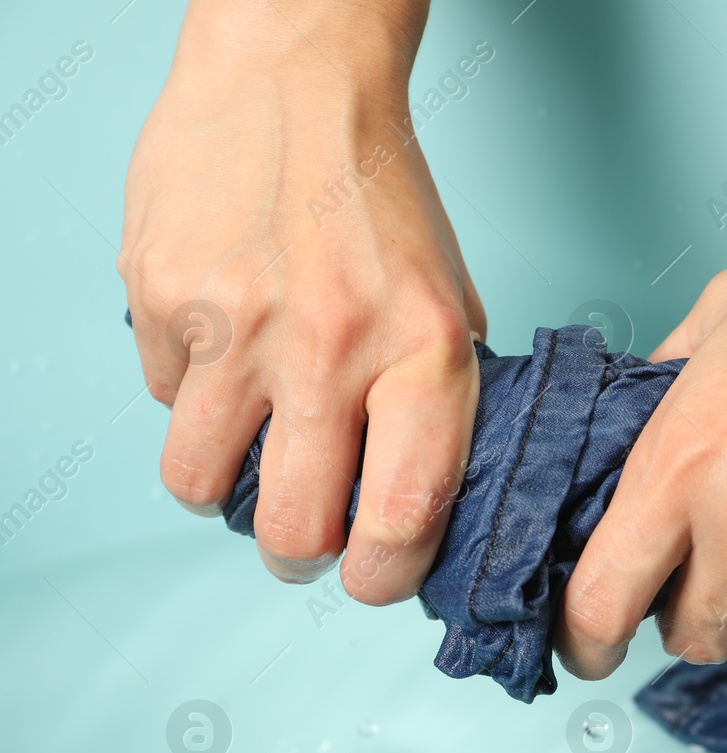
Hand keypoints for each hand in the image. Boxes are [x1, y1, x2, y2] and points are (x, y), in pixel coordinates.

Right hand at [120, 1, 483, 603]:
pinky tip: (226, 346)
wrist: (295, 83)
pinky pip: (163, 400)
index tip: (375, 579)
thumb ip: (441, 406)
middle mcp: (328, 346)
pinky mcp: (158, 298)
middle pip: (289, 530)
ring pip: (198, 485)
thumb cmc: (380, 199)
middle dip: (297, 553)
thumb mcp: (450, 305)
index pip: (401, 516)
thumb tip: (420, 508)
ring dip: (225, 487)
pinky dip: (192, 396)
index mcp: (422, 351)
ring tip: (253, 449)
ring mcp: (233, 324)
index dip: (384, 576)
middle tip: (305, 534)